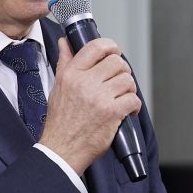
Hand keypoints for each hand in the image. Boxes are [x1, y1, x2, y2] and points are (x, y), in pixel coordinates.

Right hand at [39, 38, 140, 173]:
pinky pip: (133, 99)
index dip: (110, 46)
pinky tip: (127, 110)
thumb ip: (64, 62)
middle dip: (122, 70)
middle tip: (119, 80)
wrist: (62, 149)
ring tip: (122, 97)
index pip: (96, 47)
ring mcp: (100, 98)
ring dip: (129, 89)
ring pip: (128, 80)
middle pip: (116, 62)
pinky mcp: (112, 113)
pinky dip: (134, 105)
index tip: (114, 52)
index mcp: (71, 74)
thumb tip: (65, 43)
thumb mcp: (57, 87)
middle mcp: (85, 83)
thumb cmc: (60, 121)